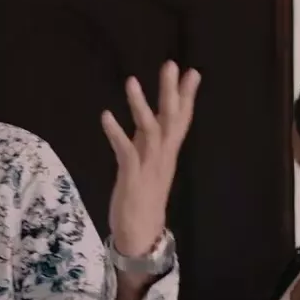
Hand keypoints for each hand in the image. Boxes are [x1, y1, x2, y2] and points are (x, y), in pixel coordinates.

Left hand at [100, 60, 201, 257]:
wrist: (141, 235)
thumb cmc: (143, 199)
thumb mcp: (149, 165)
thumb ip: (150, 142)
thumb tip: (151, 118)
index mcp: (167, 153)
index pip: (181, 120)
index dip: (187, 96)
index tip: (193, 72)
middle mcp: (162, 157)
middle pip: (171, 119)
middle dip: (171, 91)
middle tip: (171, 64)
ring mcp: (148, 166)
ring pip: (150, 131)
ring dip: (141, 105)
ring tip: (132, 81)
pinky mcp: (132, 177)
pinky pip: (125, 151)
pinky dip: (116, 132)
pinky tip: (106, 115)